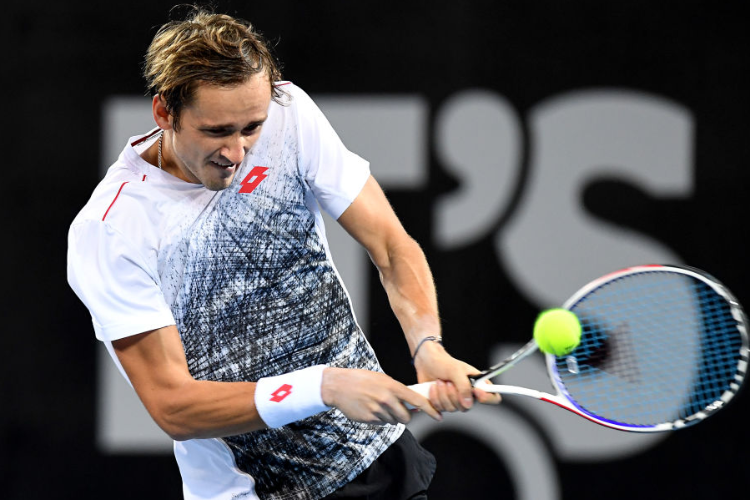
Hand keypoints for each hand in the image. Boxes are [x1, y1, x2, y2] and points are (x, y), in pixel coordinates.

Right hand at [320, 367, 442, 424]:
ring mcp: (377, 410)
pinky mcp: (369, 419)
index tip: (439, 416)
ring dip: (390, 417)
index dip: (430, 410)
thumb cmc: (362, 379)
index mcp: (392, 387)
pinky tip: (371, 408)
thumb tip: (412, 402)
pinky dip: (379, 419)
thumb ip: (397, 390)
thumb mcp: (382, 379)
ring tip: (379, 405)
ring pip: (393, 421)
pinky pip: (381, 423)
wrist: (339, 385)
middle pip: (406, 417)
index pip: (417, 401)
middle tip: (398, 410)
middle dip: (405, 416)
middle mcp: (386, 399)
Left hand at [413, 340, 501, 410]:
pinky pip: (440, 409)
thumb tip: (468, 404)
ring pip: (452, 409)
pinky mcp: (442, 404)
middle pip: (467, 407)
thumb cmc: (443, 362)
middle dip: (454, 394)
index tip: (476, 391)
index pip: (493, 397)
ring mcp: (455, 400)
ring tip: (439, 381)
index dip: (487, 398)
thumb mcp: (456, 370)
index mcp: (477, 384)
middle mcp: (468, 394)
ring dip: (442, 394)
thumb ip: (464, 386)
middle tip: (448, 381)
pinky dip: (434, 398)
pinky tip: (433, 387)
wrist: (426, 361)